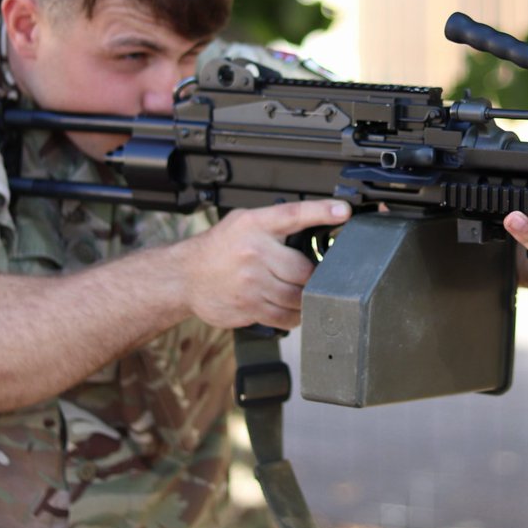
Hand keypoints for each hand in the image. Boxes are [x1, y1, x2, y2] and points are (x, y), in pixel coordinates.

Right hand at [180, 199, 350, 329]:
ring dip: (305, 297)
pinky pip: (285, 317)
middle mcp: (254, 252)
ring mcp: (251, 283)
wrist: (184, 276)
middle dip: (313, 276)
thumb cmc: (219, 248)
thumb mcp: (244, 222)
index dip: (320, 211)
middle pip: (304, 270)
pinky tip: (291, 308)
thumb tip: (319, 223)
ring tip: (300, 291)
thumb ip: (276, 223)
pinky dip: (295, 315)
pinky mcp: (248, 307)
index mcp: (255, 225)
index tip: (343, 211)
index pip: (293, 214)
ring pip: (297, 296)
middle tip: (311, 275)